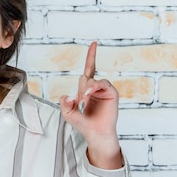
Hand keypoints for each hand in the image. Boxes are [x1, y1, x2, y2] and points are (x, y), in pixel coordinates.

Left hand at [59, 41, 122, 168]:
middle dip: (80, 90)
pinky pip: (102, 83)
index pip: (88, 69)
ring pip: (91, 81)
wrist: (95, 133)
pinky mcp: (112, 93)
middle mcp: (96, 87)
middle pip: (84, 78)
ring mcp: (104, 89)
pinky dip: (94, 88)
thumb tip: (66, 95)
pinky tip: (89, 95)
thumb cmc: (82, 123)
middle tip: (81, 104)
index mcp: (86, 89)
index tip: (94, 43)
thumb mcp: (67, 113)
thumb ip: (63, 103)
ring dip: (86, 91)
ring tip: (84, 103)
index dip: (91, 56)